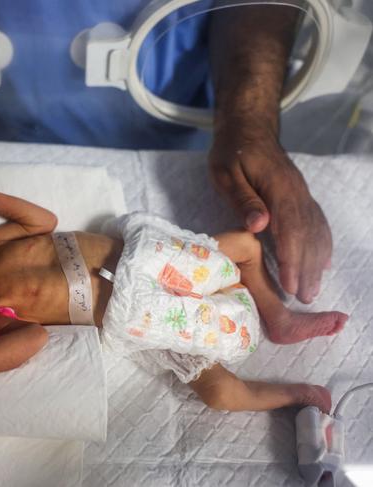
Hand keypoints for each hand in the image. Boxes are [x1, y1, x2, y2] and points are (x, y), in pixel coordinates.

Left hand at [209, 132, 331, 303]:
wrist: (249, 129)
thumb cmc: (232, 152)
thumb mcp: (226, 172)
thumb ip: (243, 198)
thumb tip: (259, 225)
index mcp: (279, 188)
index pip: (291, 228)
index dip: (292, 258)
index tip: (290, 284)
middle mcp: (298, 193)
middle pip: (307, 235)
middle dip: (306, 268)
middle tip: (304, 298)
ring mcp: (302, 194)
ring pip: (316, 232)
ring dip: (316, 262)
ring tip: (313, 290)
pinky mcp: (301, 197)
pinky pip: (318, 223)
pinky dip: (322, 245)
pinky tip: (323, 264)